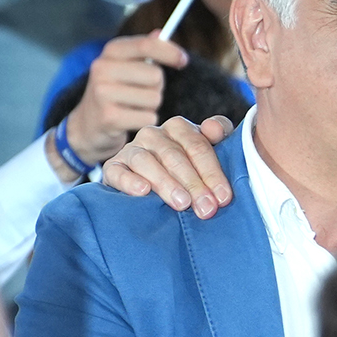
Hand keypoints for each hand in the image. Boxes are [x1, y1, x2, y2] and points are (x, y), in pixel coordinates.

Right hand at [60, 35, 189, 171]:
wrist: (87, 125)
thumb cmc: (114, 91)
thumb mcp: (124, 65)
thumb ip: (144, 50)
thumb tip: (161, 33)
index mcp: (110, 51)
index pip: (146, 45)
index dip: (170, 52)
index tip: (183, 61)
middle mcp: (102, 69)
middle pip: (155, 75)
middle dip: (157, 86)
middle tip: (142, 91)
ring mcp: (103, 93)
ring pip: (154, 98)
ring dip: (151, 106)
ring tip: (134, 106)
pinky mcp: (109, 117)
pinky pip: (149, 118)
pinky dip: (145, 121)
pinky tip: (130, 120)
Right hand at [100, 114, 236, 213]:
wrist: (146, 182)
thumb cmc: (186, 168)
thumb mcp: (204, 151)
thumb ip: (218, 132)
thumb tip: (214, 129)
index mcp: (179, 127)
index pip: (198, 146)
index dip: (213, 173)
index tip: (223, 198)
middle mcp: (154, 134)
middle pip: (175, 156)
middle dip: (194, 184)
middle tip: (206, 208)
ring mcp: (132, 149)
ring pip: (147, 162)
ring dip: (166, 183)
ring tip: (181, 203)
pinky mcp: (113, 166)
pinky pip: (117, 172)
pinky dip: (129, 181)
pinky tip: (143, 192)